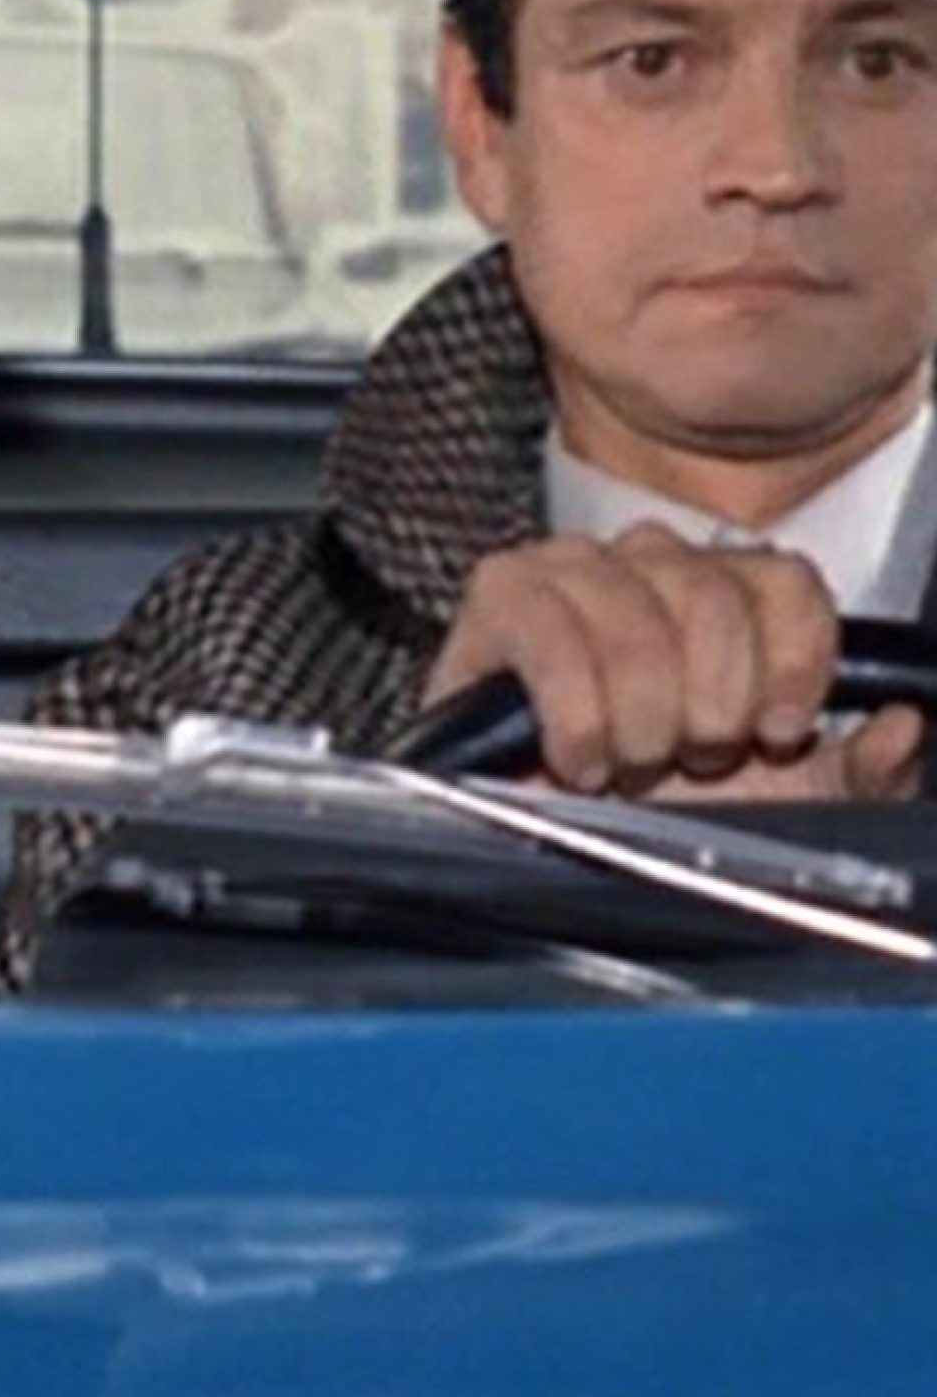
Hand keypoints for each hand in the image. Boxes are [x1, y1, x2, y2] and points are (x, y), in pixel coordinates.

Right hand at [423, 522, 922, 800]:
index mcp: (718, 590)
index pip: (782, 575)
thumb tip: (900, 723)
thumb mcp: (779, 801)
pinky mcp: (499, 595)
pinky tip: (578, 758)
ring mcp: (566, 567)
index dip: (793, 659)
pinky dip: (575, 711)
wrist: (536, 837)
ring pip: (634, 614)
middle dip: (708, 703)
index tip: (779, 734)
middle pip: (710, 593)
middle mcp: (644, 559)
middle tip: (684, 760)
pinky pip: (551, 632)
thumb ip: (857, 769)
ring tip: (625, 765)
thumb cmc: (655, 811)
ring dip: (639, 714)